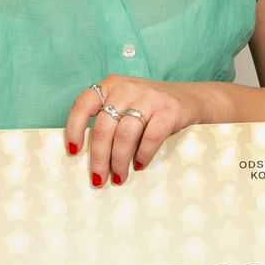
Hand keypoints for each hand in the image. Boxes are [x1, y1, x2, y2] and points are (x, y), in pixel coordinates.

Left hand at [64, 75, 201, 187]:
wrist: (191, 98)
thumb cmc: (150, 107)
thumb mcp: (125, 103)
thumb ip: (108, 119)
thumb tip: (90, 157)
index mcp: (111, 85)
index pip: (83, 104)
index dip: (74, 128)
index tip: (73, 151)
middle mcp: (127, 88)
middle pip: (104, 127)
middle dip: (99, 158)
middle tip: (98, 179)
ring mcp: (149, 97)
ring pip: (125, 134)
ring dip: (119, 161)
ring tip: (119, 177)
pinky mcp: (169, 109)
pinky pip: (151, 137)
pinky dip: (143, 155)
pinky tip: (139, 165)